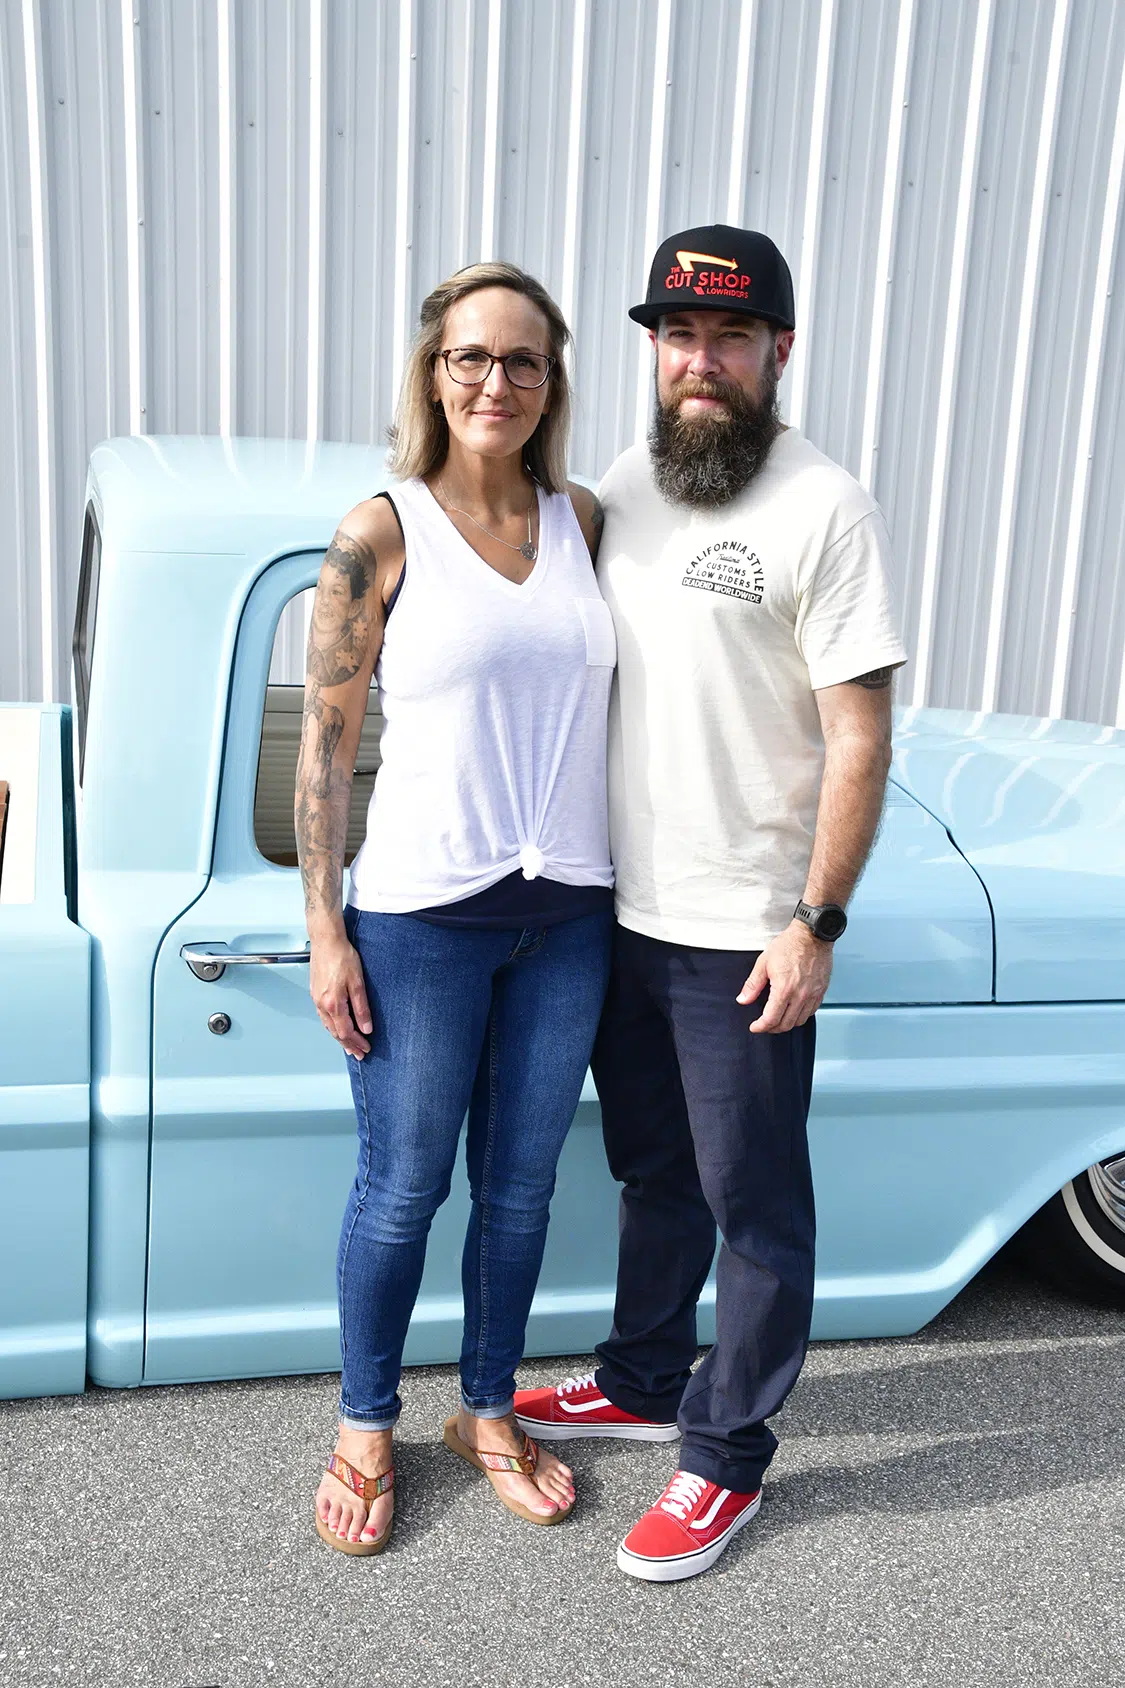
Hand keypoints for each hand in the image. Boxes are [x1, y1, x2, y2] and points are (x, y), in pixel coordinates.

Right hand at [309, 928, 372, 1056]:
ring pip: (328, 1025)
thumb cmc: (341, 956)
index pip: (346, 1032)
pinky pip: (323, 1017)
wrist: (326, 940)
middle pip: (335, 1032)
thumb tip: (367, 1027)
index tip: (366, 1048)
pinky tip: (336, 1026)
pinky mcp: (315, 992)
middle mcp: (322, 1004)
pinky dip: (331, 1026)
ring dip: (339, 1037)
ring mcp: (316, 999)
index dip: (357, 1042)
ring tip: (348, 1045)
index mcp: (333, 1003)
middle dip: (348, 1044)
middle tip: (358, 1053)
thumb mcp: (358, 982)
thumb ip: (362, 1008)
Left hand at [737, 921, 833, 1033]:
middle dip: (772, 1028)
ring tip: (778, 1019)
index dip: (760, 1027)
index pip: (771, 1019)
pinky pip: (811, 1012)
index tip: (755, 1027)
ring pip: (800, 1021)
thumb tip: (743, 999)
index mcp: (784, 989)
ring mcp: (812, 994)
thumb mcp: (764, 962)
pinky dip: (800, 1016)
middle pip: (786, 1024)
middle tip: (764, 1024)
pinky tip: (793, 1010)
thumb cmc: (790, 944)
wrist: (812, 935)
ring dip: (787, 1024)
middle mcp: (800, 995)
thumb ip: (753, 984)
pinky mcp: (821, 992)